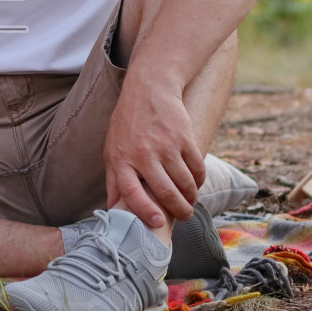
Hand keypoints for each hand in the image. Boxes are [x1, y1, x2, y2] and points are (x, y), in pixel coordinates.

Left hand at [102, 75, 204, 227]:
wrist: (149, 88)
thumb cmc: (128, 123)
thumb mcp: (112, 149)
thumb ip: (114, 179)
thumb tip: (112, 208)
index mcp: (121, 159)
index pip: (131, 193)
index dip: (145, 212)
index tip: (158, 222)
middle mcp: (143, 154)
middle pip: (165, 192)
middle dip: (178, 210)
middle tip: (184, 216)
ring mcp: (165, 145)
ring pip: (184, 183)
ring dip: (191, 197)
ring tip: (190, 201)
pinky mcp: (184, 138)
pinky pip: (196, 167)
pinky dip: (199, 180)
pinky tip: (196, 183)